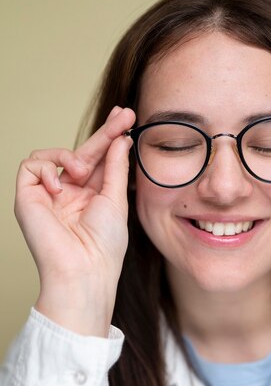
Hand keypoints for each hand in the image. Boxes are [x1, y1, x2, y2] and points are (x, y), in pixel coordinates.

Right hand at [14, 106, 135, 335]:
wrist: (85, 270)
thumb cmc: (104, 245)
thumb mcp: (116, 200)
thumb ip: (115, 167)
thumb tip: (121, 139)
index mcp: (90, 196)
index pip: (99, 160)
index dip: (111, 138)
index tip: (128, 118)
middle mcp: (69, 194)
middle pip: (81, 153)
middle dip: (103, 132)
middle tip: (124, 115)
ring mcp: (47, 195)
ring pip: (52, 155)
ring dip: (71, 157)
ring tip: (84, 174)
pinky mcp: (27, 198)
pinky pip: (31, 165)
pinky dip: (47, 169)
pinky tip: (61, 185)